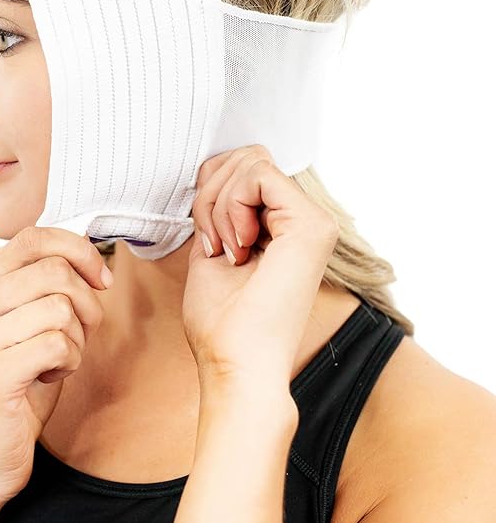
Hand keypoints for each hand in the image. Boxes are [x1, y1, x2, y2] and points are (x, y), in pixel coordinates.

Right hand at [0, 227, 110, 501]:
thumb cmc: (17, 386)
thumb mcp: (29, 323)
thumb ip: (48, 285)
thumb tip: (93, 253)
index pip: (34, 237)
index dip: (79, 250)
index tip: (100, 280)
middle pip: (55, 272)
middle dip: (86, 304)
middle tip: (79, 333)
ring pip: (61, 309)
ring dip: (77, 339)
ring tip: (56, 361)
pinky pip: (59, 345)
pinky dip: (70, 362)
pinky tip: (50, 377)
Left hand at [182, 144, 338, 390]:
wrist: (236, 364)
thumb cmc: (222, 325)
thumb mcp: (212, 250)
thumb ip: (220, 212)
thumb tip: (212, 174)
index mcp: (285, 228)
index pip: (245, 169)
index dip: (211, 192)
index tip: (209, 243)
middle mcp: (305, 221)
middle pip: (247, 157)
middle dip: (211, 192)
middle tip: (214, 245)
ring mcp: (314, 222)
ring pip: (251, 162)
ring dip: (217, 204)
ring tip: (226, 250)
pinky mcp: (312, 225)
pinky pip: (258, 175)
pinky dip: (230, 206)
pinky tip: (237, 247)